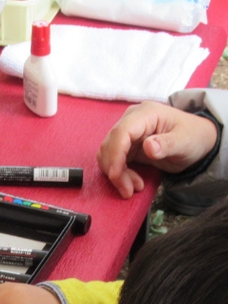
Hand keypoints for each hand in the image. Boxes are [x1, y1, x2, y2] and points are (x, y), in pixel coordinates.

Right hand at [97, 101, 218, 198]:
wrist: (196, 140)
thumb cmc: (193, 137)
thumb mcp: (185, 142)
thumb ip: (167, 144)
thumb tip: (148, 146)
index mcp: (146, 114)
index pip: (121, 132)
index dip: (114, 154)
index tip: (115, 175)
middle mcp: (131, 120)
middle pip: (110, 145)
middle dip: (114, 169)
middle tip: (129, 190)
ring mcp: (126, 133)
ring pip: (107, 155)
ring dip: (115, 174)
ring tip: (132, 187)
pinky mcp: (125, 145)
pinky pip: (112, 161)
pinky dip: (118, 174)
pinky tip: (131, 182)